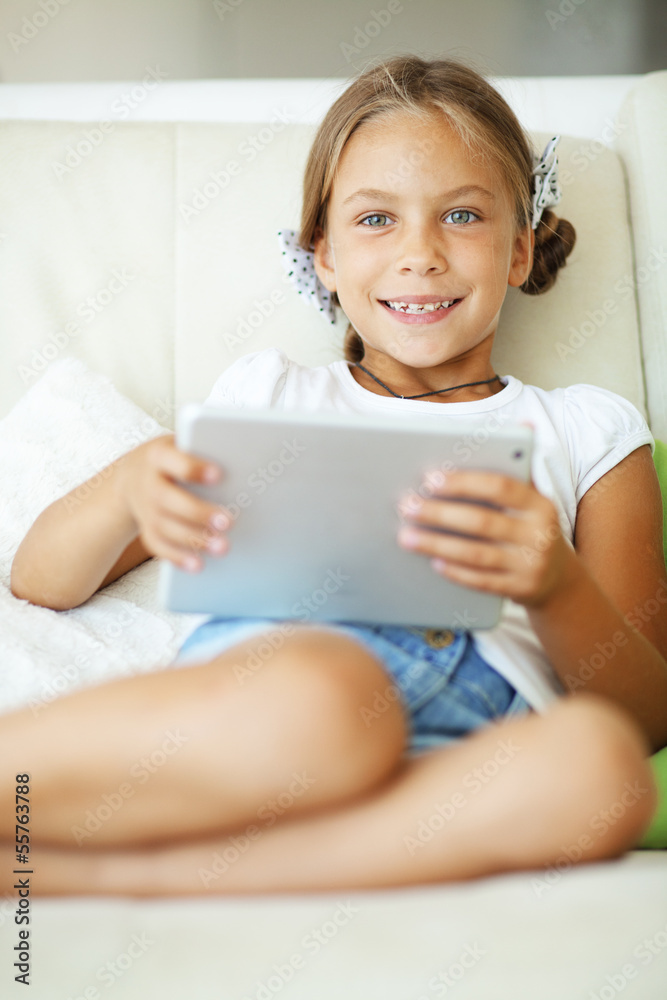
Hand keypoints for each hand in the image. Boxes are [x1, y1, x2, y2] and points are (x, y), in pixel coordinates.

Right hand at [118, 434, 232, 571]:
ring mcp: (145, 509)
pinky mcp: (146, 529)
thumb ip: (205, 451)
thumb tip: (247, 462)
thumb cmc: (173, 458)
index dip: (195, 469)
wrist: (132, 475)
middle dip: (199, 512)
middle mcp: (148, 483)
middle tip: (228, 522)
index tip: (219, 475)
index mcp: (159, 456)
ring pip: (165, 527)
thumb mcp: (182, 445)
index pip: (175, 462)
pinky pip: (159, 546)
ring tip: (223, 547)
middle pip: (168, 499)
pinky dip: (177, 557)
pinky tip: (199, 565)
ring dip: (194, 540)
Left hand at [396, 469, 571, 607]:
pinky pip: (482, 582)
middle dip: (439, 514)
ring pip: (477, 554)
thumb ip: (517, 470)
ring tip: (406, 536)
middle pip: (482, 522)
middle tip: (407, 506)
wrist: (559, 580)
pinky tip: (432, 562)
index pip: (501, 487)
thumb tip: (524, 426)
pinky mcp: (520, 590)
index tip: (430, 478)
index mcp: (540, 504)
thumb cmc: (531, 529)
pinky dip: (456, 572)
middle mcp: (539, 534)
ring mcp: (531, 565)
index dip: (465, 482)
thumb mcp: (532, 501)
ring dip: (437, 544)